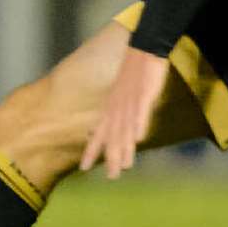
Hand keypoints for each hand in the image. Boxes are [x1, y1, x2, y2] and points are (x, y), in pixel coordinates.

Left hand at [79, 46, 170, 179]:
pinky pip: (140, 112)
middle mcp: (118, 108)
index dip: (92, 150)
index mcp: (111, 108)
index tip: (83, 168)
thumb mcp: (122, 94)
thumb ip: (119, 112)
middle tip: (111, 178)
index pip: (99, 133)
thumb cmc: (133, 72)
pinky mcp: (144, 94)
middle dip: (112, 158)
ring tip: (125, 167)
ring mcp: (130, 102)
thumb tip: (119, 128)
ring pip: (127, 129)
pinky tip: (139, 138)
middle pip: (114, 137)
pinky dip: (139, 125)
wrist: (142, 48)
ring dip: (125, 148)